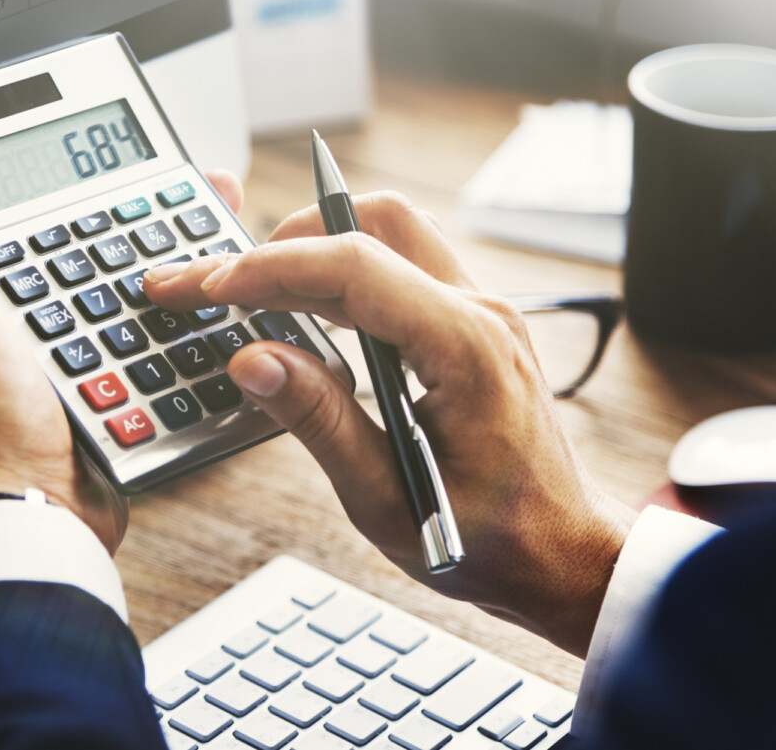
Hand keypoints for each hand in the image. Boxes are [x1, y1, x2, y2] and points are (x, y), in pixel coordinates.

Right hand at [145, 190, 637, 656]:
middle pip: (377, 221)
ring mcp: (480, 314)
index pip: (356, 267)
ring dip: (317, 250)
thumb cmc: (489, 539)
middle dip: (289, 238)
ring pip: (391, 234)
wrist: (562, 554)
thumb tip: (253, 360)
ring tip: (253, 289)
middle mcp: (480, 313)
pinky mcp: (470, 327)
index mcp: (464, 347)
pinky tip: (304, 310)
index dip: (273, 268)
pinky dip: (343, 275)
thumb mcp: (386, 497)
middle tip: (224, 278)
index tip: (213, 286)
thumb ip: (319, 421)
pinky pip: (403, 269)